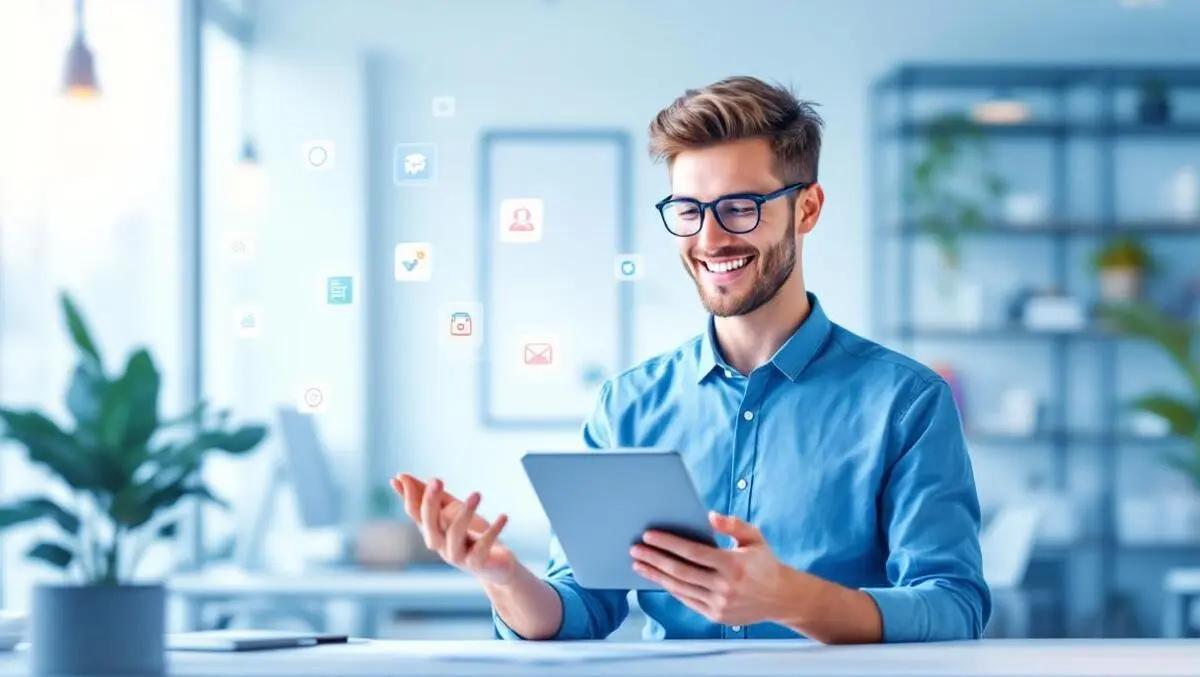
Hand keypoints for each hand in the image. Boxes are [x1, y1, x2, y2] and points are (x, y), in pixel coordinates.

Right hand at [391, 474, 517, 584]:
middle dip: (430, 502)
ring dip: (465, 513)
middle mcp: (440, 545)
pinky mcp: (477, 563)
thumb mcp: (451, 511)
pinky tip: (504, 516)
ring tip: (477, 494)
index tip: (403, 476)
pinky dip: (493, 531)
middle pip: (429, 525)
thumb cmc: (471, 536)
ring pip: (454, 534)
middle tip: (436, 480)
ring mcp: (457, 556)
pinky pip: (482, 546)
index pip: (415, 514)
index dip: (409, 496)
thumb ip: (431, 495)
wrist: (496, 567)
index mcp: (432, 531)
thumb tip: (399, 476)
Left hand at [630, 512, 789, 626]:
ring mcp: (719, 604)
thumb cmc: (763, 562)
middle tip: (635, 549)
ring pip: (679, 587)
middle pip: (680, 571)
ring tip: (639, 564)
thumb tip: (710, 516)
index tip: (649, 535)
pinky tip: (657, 578)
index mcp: (733, 564)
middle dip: (654, 559)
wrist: (780, 597)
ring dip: (656, 575)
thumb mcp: (754, 537)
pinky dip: (669, 588)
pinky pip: (686, 600)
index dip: (669, 543)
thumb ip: (733, 524)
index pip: (693, 552)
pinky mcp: (715, 615)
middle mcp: (725, 586)